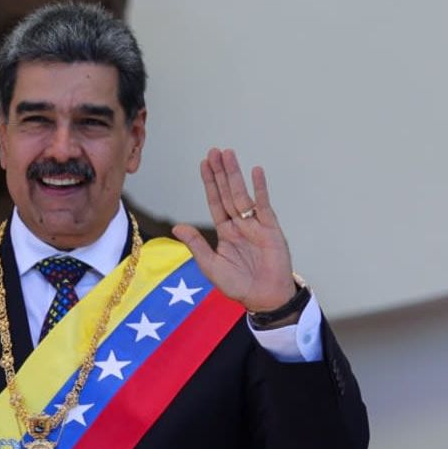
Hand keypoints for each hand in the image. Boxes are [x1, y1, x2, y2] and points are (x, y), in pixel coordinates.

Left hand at [172, 148, 296, 312]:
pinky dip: (259, 188)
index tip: (203, 164)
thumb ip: (196, 244)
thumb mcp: (211, 265)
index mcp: (225, 232)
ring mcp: (255, 224)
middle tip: (215, 151)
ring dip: (235, 174)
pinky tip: (255, 172)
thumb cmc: (238, 284)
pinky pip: (263, 204)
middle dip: (221, 172)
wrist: (264, 297)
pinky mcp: (270, 228)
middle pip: (227, 192)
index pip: (215, 201)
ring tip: (228, 155)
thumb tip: (176, 226)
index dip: (209, 183)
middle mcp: (239, 224)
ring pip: (242, 194)